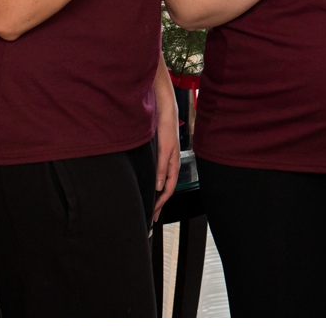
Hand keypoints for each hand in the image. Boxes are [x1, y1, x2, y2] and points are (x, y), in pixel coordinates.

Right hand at [151, 80, 180, 221]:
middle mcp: (172, 160)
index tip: (154, 211)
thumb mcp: (159, 147)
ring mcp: (170, 155)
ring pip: (167, 181)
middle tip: (154, 217)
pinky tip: (157, 188)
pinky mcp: (167, 149)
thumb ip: (158, 164)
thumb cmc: (160, 125)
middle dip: (160, 204)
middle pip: (167, 187)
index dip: (161, 200)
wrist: (164, 108)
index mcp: (169, 161)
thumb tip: (155, 184)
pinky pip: (165, 168)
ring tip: (154, 209)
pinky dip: (160, 180)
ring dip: (161, 196)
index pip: (166, 186)